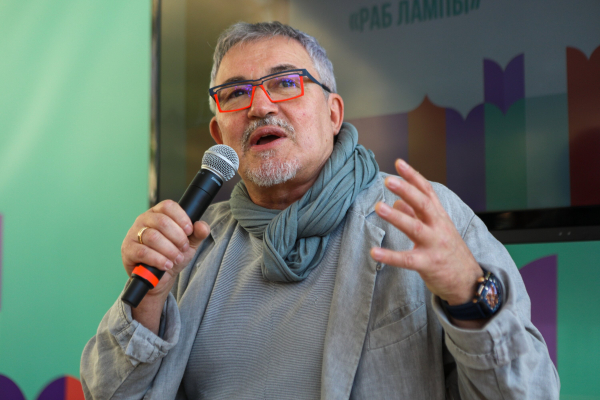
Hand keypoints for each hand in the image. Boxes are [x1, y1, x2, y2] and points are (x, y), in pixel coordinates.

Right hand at [121, 200, 209, 297]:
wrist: (159, 277)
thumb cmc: (172, 255)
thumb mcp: (189, 244)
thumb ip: (198, 233)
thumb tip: (202, 226)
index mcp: (158, 213)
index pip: (168, 206)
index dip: (181, 218)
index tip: (189, 231)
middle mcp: (144, 220)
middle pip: (162, 221)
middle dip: (178, 237)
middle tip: (183, 248)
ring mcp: (133, 234)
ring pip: (153, 237)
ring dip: (169, 250)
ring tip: (176, 259)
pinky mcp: (128, 250)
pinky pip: (143, 252)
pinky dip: (158, 259)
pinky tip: (166, 265)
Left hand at [370, 159, 481, 305]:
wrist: (468, 282)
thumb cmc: (448, 252)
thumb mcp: (437, 229)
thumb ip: (416, 214)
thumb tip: (397, 201)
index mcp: (439, 217)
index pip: (427, 191)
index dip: (413, 177)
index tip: (398, 163)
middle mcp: (438, 227)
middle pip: (423, 204)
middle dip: (406, 190)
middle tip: (388, 180)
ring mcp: (434, 245)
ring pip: (415, 228)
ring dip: (396, 216)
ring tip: (378, 207)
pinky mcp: (428, 264)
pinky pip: (407, 260)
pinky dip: (390, 256)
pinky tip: (374, 252)